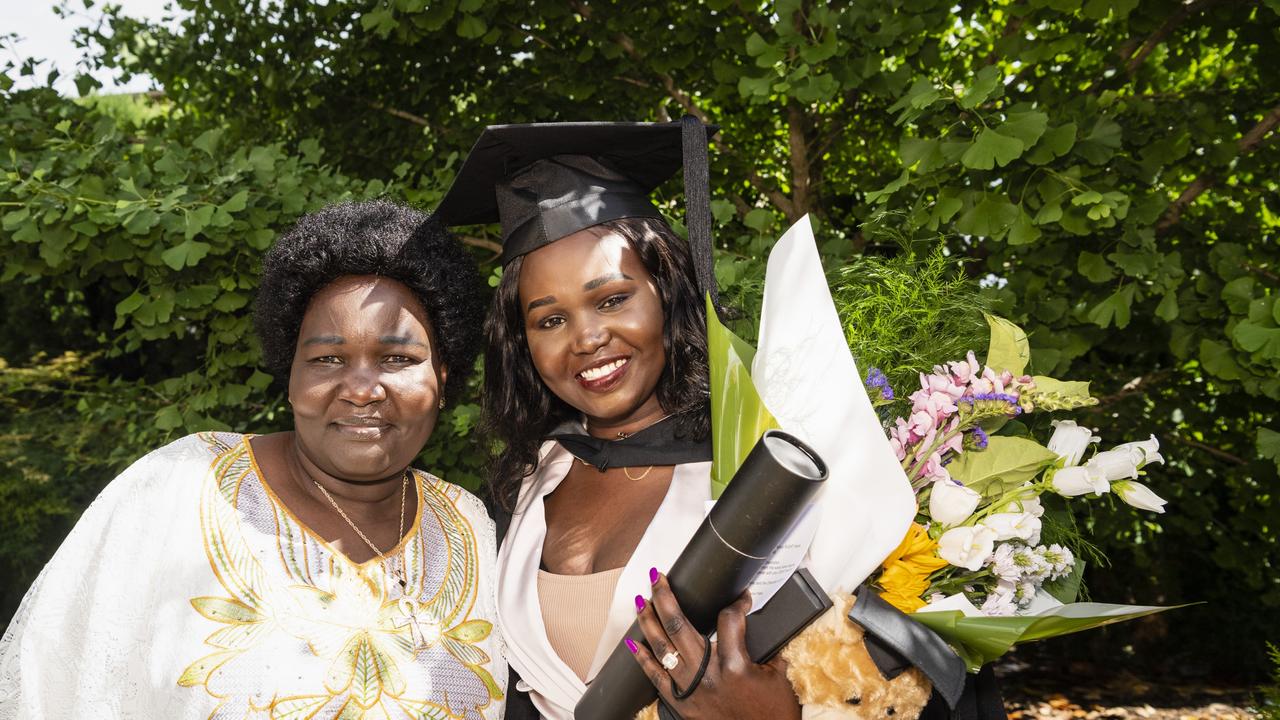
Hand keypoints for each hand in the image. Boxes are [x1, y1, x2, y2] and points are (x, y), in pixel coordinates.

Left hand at [628, 571, 800, 719]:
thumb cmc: (774, 713)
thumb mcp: (779, 675)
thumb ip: (765, 646)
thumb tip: (756, 624)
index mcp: (735, 665)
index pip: (729, 620)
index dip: (736, 603)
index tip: (741, 598)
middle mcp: (708, 675)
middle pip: (679, 625)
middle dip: (665, 597)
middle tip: (657, 578)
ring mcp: (691, 690)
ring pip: (662, 647)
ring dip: (649, 621)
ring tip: (641, 601)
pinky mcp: (682, 704)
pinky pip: (656, 678)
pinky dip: (643, 659)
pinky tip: (633, 642)